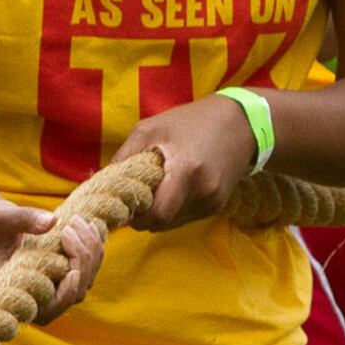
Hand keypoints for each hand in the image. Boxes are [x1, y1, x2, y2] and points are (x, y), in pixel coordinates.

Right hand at [0, 199, 108, 320]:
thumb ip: (25, 219)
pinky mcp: (60, 272)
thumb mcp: (1, 218)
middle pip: (74, 294)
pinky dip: (92, 247)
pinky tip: (88, 225)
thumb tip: (52, 221)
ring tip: (76, 221)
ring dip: (89, 251)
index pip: (48, 309)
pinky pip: (86, 267)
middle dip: (81, 260)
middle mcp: (35, 293)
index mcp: (14, 290)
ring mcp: (50, 284)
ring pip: (84, 280)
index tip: (73, 271)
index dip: (65, 295)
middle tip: (71, 226)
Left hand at [111, 94, 262, 231]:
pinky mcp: (217, 205)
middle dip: (145, 216)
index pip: (157, 215)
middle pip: (162, 224)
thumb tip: (102, 183)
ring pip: (173, 224)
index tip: (128, 200)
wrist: (242, 123)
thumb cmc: (190, 121)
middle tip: (137, 196)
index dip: (138, 214)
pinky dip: (174, 208)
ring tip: (157, 186)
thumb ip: (124, 158)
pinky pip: (186, 217)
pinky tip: (174, 187)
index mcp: (186, 169)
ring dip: (159, 212)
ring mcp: (213, 201)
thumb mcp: (150, 129)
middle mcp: (203, 191)